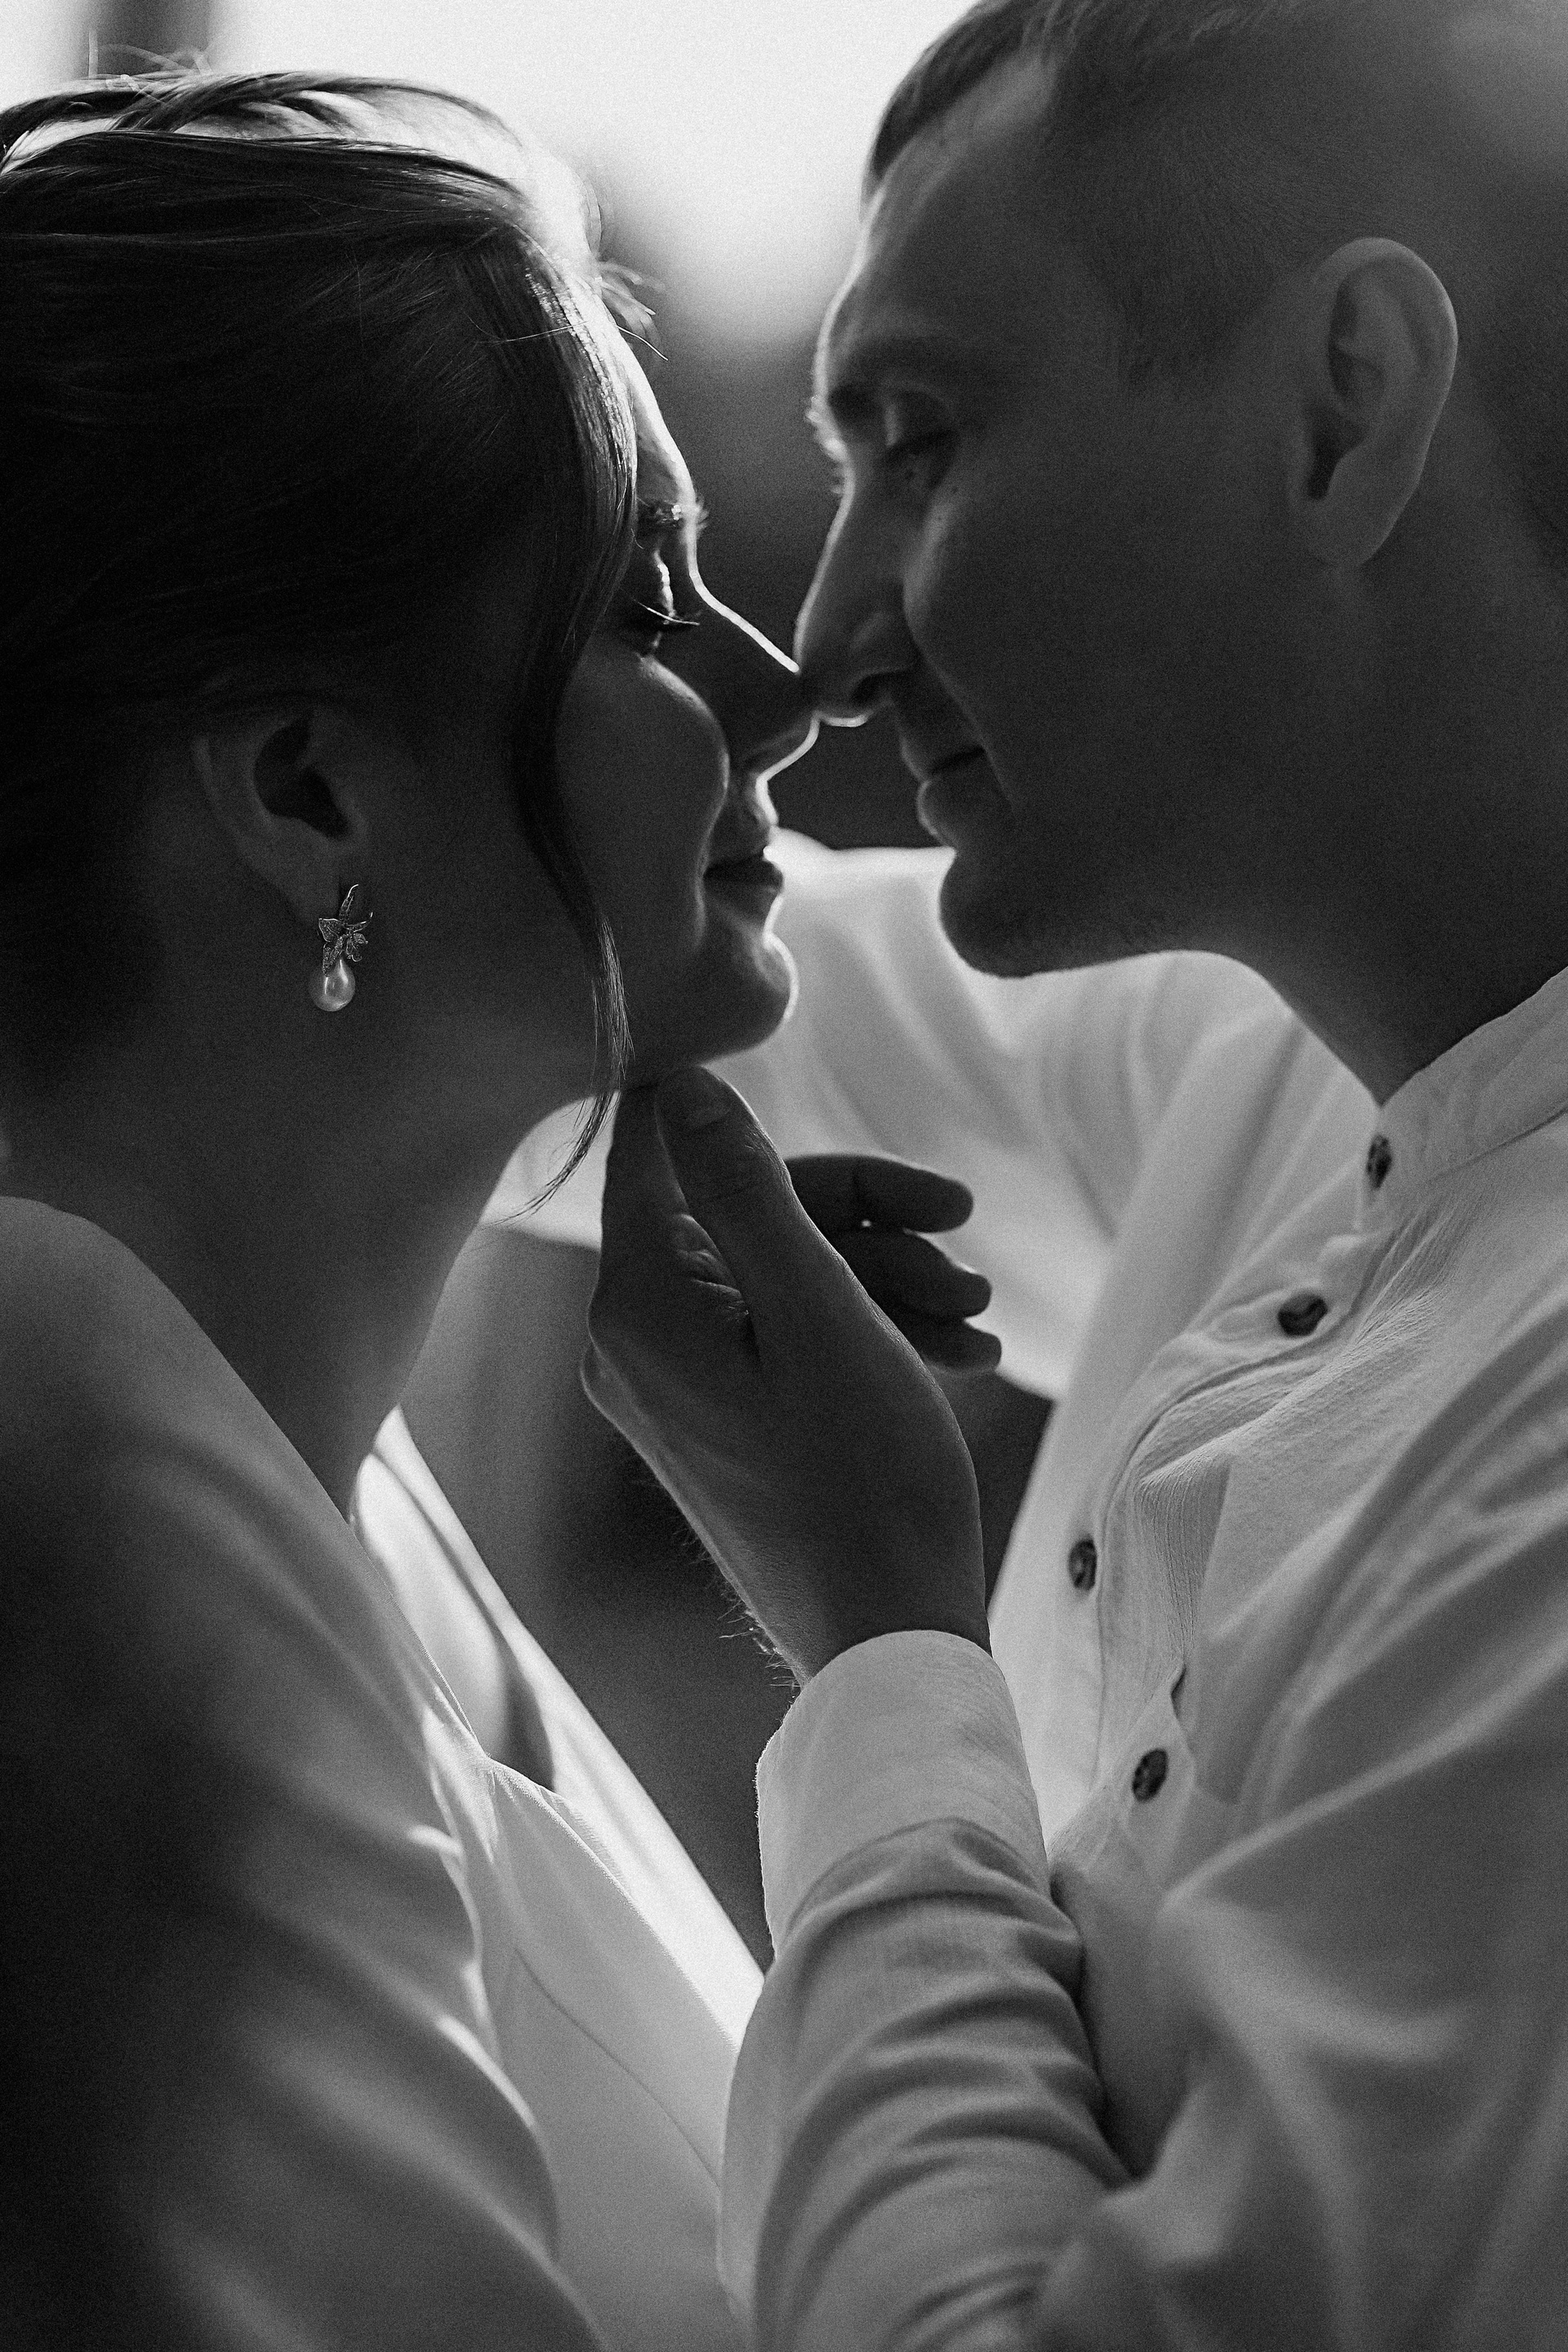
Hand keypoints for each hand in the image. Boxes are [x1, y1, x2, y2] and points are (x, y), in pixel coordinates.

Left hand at [583, 1070, 988, 1683]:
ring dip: (886, 1272)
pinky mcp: (725, 1419)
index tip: (802, 1071)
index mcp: (638, 1306)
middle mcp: (636, 1341)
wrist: (891, 1638)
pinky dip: (872, 1325)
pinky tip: (963, 1349)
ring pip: (781, 1271)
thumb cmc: (862, 1479)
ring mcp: (680, 1386)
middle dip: (862, 1214)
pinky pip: (788, 1333)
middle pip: (742, 1210)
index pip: (656, 1147)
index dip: (730, 1105)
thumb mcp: (817, 1309)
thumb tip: (683, 1081)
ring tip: (975, 1314)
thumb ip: (747, 1190)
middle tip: (962, 1233)